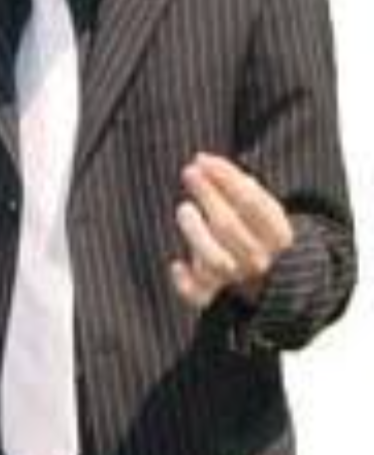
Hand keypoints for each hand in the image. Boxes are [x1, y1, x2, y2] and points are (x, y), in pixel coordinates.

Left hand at [170, 152, 292, 309]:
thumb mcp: (260, 206)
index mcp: (279, 235)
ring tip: (184, 208)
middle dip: (207, 196)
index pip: (252, 203)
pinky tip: (176, 265)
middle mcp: (259, 260)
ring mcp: (236, 279)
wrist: (267, 278)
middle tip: (189, 172)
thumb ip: (236, 184)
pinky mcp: (212, 295)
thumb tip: (206, 162)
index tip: (203, 159)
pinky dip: (185, 284)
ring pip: (215, 259)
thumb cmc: (254, 229)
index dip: (225, 178)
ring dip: (196, 232)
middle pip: (229, 226)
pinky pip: (198, 295)